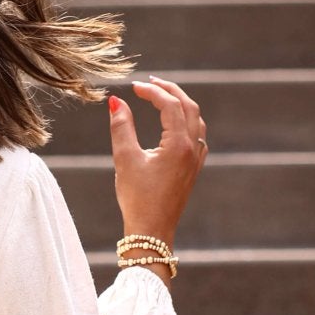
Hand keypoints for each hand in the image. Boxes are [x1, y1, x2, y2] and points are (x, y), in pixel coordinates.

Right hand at [108, 77, 207, 260]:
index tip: (133, 87)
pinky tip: (174, 125)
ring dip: (180, 104)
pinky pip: (197, 136)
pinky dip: (187, 121)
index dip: (152, 91)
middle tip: (150, 83)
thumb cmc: (137, 199)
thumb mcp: (125, 160)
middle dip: (170, 90)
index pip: (169, 105)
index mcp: (178, 145)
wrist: (152, 231)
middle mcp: (193, 149)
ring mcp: (196, 160)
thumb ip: (121, 127)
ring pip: (196, 120)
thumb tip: (116, 101)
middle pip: (189, 106)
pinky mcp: (193, 169)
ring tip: (162, 97)